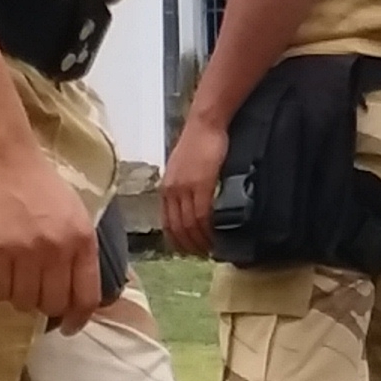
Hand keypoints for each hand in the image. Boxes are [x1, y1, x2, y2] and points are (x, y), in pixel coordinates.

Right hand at [0, 135, 106, 330]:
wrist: (0, 157)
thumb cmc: (37, 183)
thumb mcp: (75, 214)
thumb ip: (79, 251)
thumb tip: (79, 293)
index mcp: (83, 240)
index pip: (87, 297)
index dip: (78, 319)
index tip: (67, 326)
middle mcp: (58, 250)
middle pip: (52, 304)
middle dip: (42, 306)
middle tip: (32, 293)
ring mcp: (25, 252)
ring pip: (22, 301)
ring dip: (17, 296)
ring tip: (12, 275)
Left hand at [160, 117, 228, 260]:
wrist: (205, 125)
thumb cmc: (197, 142)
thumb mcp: (182, 168)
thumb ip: (183, 186)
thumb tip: (191, 203)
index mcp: (166, 188)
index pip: (167, 223)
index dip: (177, 241)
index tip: (188, 251)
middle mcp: (171, 190)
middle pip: (178, 228)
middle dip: (189, 245)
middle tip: (202, 255)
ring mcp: (185, 188)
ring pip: (189, 225)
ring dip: (200, 240)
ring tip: (210, 249)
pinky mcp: (201, 184)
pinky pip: (202, 214)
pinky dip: (207, 229)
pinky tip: (214, 235)